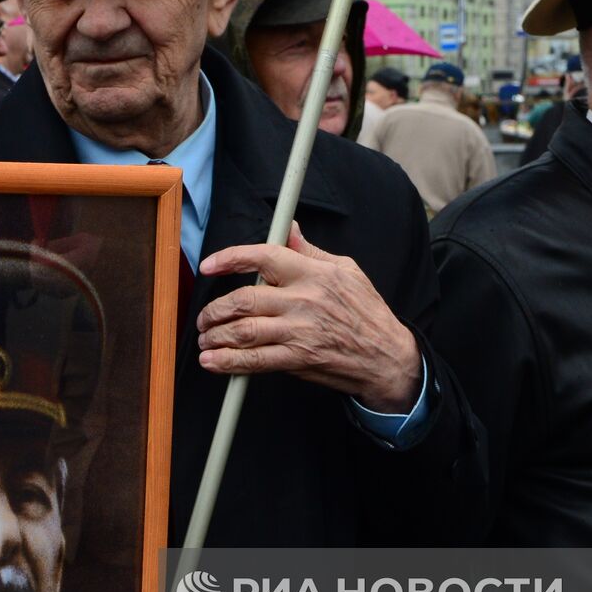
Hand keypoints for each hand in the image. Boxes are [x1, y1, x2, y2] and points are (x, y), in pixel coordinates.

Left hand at [195, 221, 421, 411]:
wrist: (386, 357)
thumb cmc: (366, 312)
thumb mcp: (346, 270)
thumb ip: (309, 251)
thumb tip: (288, 229)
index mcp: (313, 273)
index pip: (264, 256)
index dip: (230, 258)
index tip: (209, 265)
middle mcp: (303, 300)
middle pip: (244, 299)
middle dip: (214, 309)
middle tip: (205, 316)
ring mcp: (300, 331)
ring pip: (243, 330)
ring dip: (215, 335)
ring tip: (206, 338)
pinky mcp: (298, 358)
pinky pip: (255, 360)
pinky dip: (228, 362)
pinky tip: (213, 361)